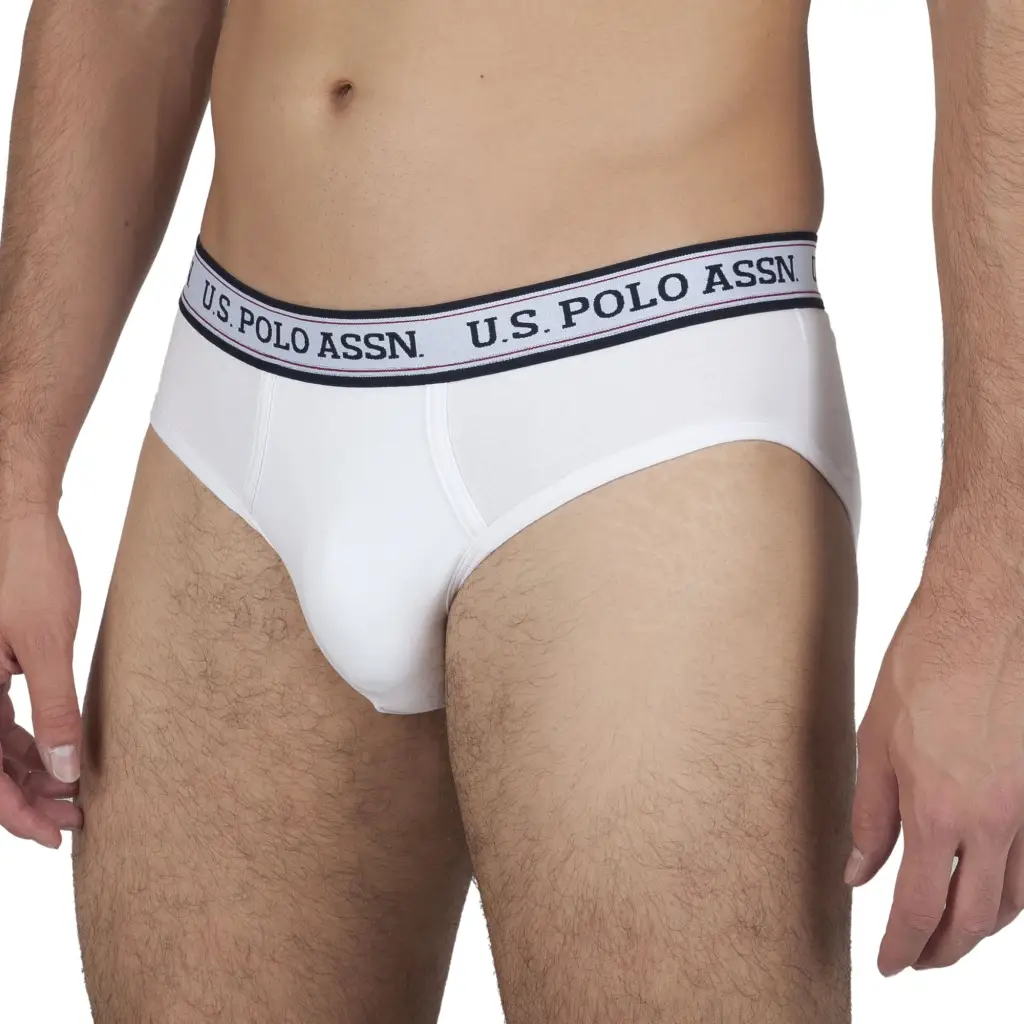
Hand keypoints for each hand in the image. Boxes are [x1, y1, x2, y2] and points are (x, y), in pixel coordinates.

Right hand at [0, 506, 83, 848]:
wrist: (21, 522)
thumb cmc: (29, 571)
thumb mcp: (47, 645)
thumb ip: (55, 709)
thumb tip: (64, 768)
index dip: (17, 813)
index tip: (53, 835)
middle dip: (30, 798)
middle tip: (75, 819)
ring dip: (32, 773)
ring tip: (73, 793)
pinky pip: (3, 721)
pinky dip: (30, 742)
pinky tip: (58, 755)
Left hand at [847, 550, 1023, 973]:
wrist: (989, 617)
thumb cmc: (925, 667)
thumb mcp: (876, 741)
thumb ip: (870, 815)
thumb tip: (858, 874)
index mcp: (941, 811)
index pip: (922, 908)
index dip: (903, 946)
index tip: (890, 964)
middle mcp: (996, 822)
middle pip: (976, 919)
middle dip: (944, 950)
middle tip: (917, 959)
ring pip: (1016, 899)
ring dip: (981, 925)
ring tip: (948, 930)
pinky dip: (1013, 891)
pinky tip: (990, 886)